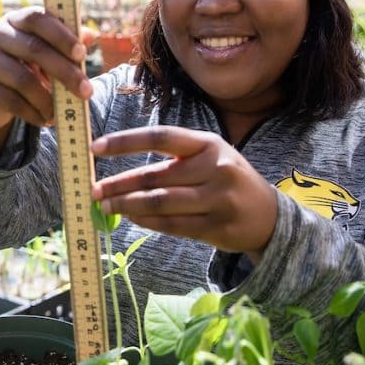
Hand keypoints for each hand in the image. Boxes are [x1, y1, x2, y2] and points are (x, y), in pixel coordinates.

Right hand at [0, 6, 92, 131]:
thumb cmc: (22, 68)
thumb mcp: (43, 54)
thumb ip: (65, 44)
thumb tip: (91, 35)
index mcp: (13, 19)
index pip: (37, 18)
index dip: (61, 35)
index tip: (82, 54)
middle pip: (34, 49)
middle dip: (65, 72)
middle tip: (86, 91)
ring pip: (23, 80)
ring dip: (48, 100)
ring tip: (61, 113)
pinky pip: (11, 101)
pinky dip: (34, 113)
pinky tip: (46, 120)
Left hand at [90, 126, 277, 260]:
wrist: (270, 216)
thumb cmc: (228, 180)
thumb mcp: (210, 157)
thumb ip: (173, 161)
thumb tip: (121, 173)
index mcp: (208, 143)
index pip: (160, 137)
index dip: (125, 142)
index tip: (96, 148)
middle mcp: (215, 168)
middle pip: (155, 176)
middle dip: (119, 184)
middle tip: (94, 190)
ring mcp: (218, 199)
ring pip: (160, 203)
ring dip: (127, 205)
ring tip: (106, 206)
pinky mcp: (217, 228)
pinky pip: (172, 225)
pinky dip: (147, 222)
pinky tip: (131, 218)